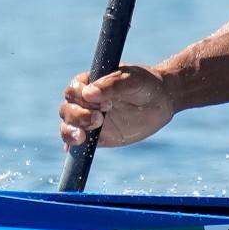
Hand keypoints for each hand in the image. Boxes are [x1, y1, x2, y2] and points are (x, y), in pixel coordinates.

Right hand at [58, 65, 174, 148]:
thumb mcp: (133, 80)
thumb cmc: (145, 85)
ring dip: (70, 132)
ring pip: (67, 126)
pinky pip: (77, 143)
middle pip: (67, 109)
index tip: (105, 103)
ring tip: (83, 137)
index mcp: (90, 82)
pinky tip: (76, 149)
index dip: (82, 97)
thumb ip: (113, 85)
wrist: (161, 101)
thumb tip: (88, 93)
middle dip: (78, 116)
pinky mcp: (95, 137)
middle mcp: (85, 101)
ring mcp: (88, 120)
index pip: (73, 90)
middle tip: (99, 119)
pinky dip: (73, 146)